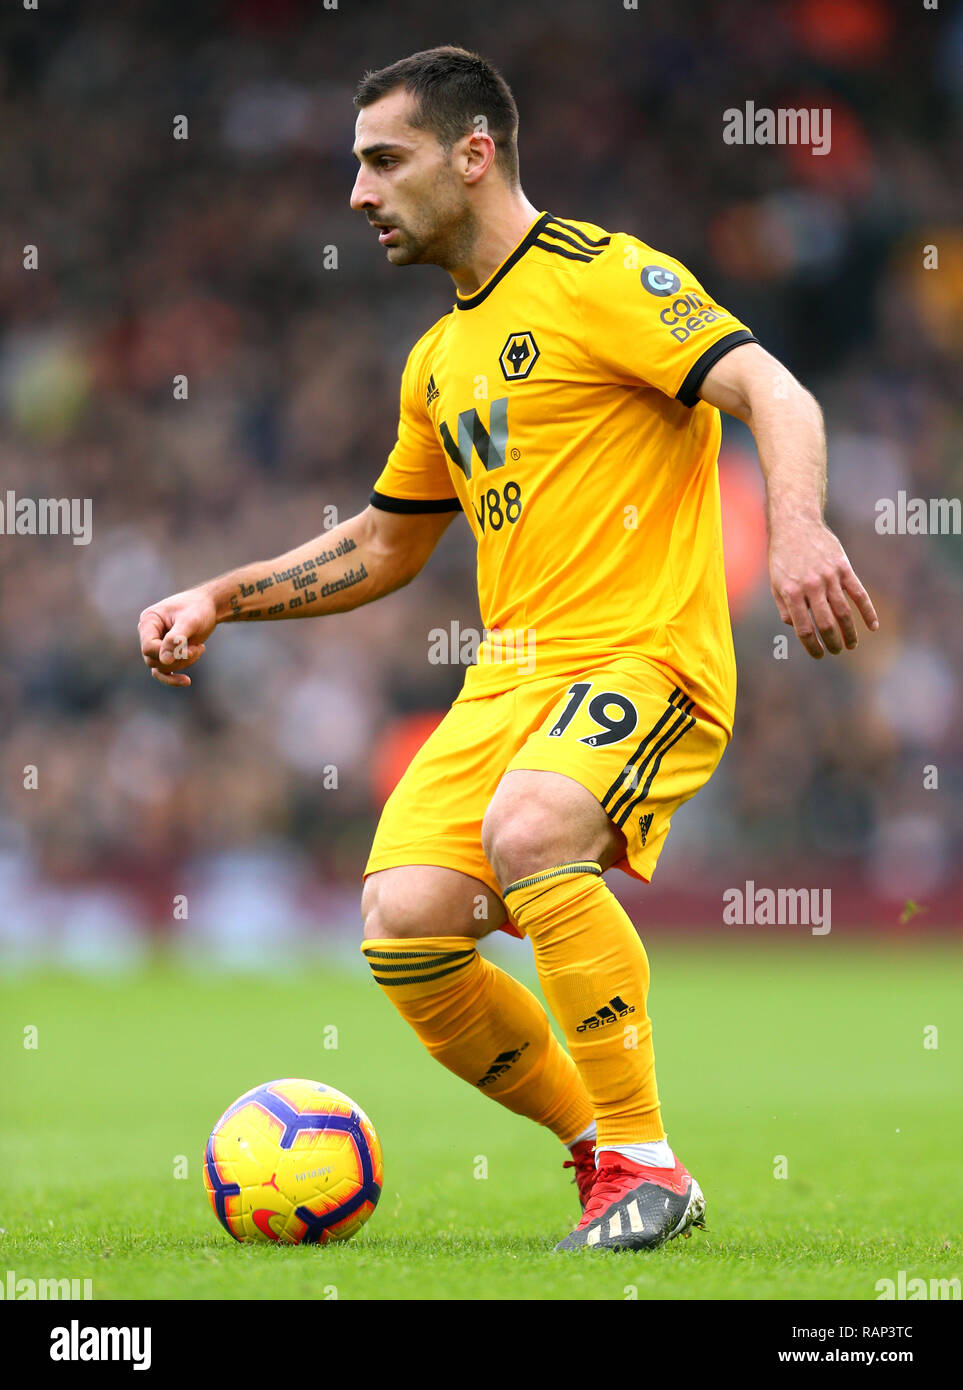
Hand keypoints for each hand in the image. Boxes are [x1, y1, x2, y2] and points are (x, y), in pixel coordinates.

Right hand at [138, 588, 217, 686]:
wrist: (208, 607)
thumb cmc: (198, 609)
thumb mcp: (189, 621)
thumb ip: (176, 639)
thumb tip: (164, 660)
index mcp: (149, 621)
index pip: (148, 646)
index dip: (166, 653)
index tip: (187, 652)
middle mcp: (148, 634)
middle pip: (153, 659)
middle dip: (178, 658)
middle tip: (197, 649)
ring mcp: (156, 645)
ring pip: (161, 667)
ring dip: (183, 663)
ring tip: (199, 649)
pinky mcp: (165, 654)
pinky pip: (162, 673)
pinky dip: (173, 678)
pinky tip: (187, 681)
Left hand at [769, 521, 877, 657]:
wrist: (796, 525)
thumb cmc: (783, 557)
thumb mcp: (775, 583)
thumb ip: (785, 607)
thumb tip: (797, 627)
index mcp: (792, 592)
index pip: (804, 628)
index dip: (812, 646)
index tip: (819, 655)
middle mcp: (811, 586)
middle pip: (826, 623)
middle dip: (832, 642)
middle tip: (836, 651)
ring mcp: (829, 576)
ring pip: (843, 611)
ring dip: (850, 632)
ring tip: (851, 645)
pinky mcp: (844, 567)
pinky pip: (858, 593)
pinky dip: (868, 611)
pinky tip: (873, 626)